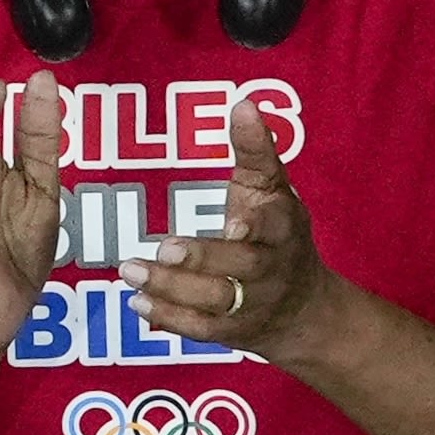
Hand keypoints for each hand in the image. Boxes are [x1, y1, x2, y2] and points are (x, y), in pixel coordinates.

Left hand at [117, 99, 338, 359]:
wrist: (303, 309)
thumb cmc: (278, 235)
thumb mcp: (272, 190)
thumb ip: (256, 150)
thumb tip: (242, 103)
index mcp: (283, 231)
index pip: (273, 229)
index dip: (255, 228)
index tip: (232, 222)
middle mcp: (271, 270)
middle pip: (240, 268)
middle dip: (202, 259)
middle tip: (161, 247)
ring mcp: (252, 305)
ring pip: (215, 301)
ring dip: (172, 288)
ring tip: (130, 271)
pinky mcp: (231, 331)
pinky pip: (200, 328)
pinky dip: (169, 318)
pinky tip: (137, 302)